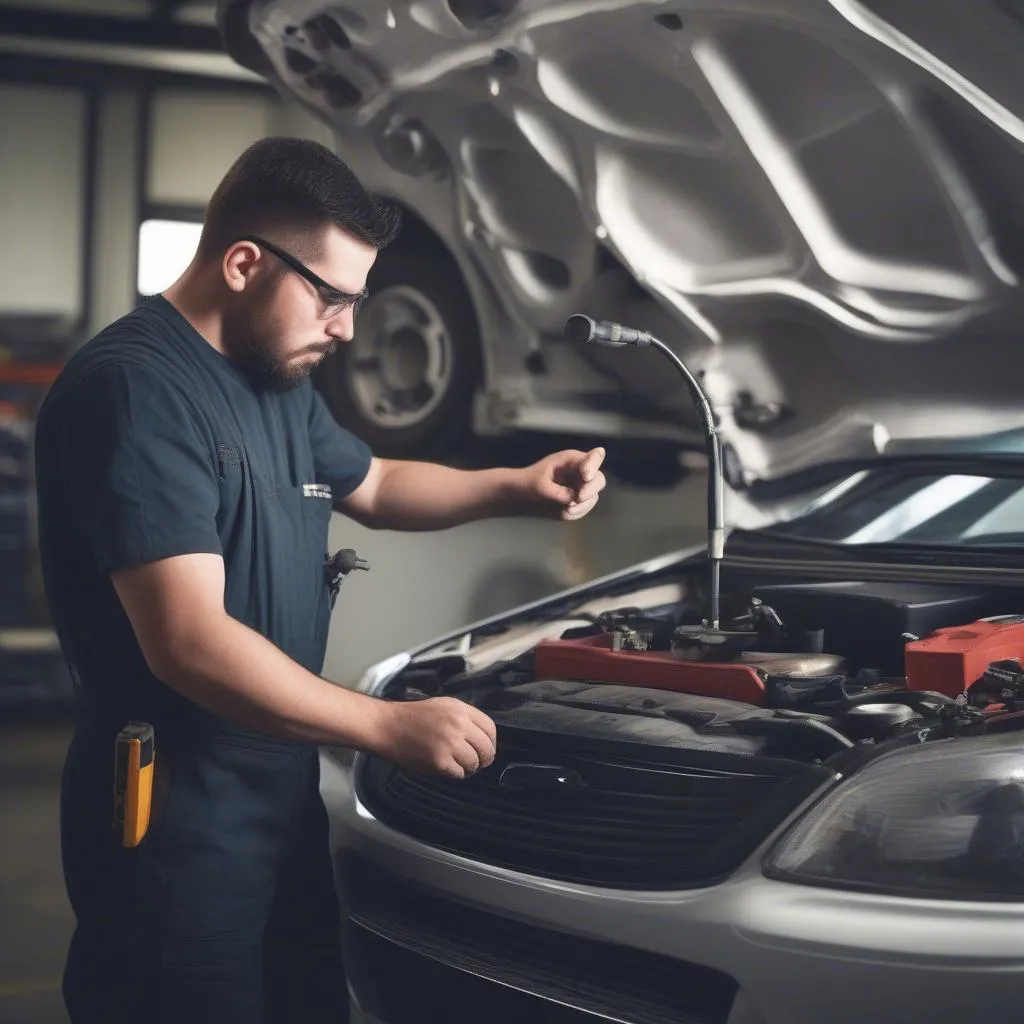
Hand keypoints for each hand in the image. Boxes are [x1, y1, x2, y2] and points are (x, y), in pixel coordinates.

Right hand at [371, 696, 496, 779]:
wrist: (388, 726)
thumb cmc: (414, 716)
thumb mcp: (444, 706)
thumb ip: (465, 718)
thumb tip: (483, 737)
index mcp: (461, 710)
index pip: (490, 728)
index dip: (491, 742)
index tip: (486, 748)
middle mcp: (458, 725)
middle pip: (487, 749)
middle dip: (484, 759)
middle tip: (477, 763)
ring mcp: (450, 744)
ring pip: (474, 763)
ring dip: (469, 768)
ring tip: (459, 765)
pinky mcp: (440, 761)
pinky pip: (459, 774)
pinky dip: (456, 774)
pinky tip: (448, 768)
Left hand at [524, 446, 606, 520]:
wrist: (525, 495)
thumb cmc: (531, 482)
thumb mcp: (540, 486)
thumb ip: (558, 492)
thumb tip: (574, 499)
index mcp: (572, 460)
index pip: (594, 457)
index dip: (594, 465)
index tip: (586, 476)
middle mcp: (582, 471)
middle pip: (599, 479)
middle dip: (590, 490)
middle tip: (579, 498)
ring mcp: (583, 486)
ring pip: (593, 496)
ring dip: (582, 505)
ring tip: (566, 509)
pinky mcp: (580, 500)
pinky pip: (585, 508)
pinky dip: (575, 513)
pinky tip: (562, 511)